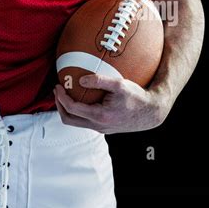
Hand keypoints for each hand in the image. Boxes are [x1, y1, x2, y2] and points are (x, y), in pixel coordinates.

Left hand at [53, 74, 170, 133]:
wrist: (151, 113)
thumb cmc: (137, 97)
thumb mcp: (119, 84)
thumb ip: (99, 80)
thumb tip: (81, 79)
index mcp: (99, 116)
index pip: (72, 109)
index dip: (61, 98)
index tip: (58, 85)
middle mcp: (98, 125)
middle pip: (69, 120)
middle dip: (59, 106)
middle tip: (57, 91)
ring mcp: (101, 128)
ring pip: (77, 122)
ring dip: (67, 109)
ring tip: (66, 94)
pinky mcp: (105, 127)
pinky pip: (86, 120)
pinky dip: (78, 110)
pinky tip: (82, 97)